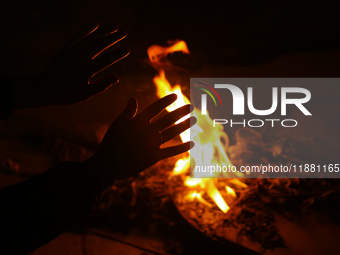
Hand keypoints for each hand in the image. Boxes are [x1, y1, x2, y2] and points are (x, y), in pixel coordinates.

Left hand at [13, 22, 129, 109]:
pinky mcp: (66, 49)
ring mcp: (72, 52)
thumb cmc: (67, 94)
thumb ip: (101, 85)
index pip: (106, 60)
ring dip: (103, 32)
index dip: (117, 54)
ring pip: (90, 39)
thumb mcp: (85, 94)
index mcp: (86, 71)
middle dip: (113, 38)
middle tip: (125, 33)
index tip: (127, 49)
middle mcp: (80, 59)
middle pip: (99, 46)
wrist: (45, 88)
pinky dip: (86, 30)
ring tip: (115, 27)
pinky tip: (95, 24)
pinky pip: (77, 37)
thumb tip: (116, 78)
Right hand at [86, 94, 195, 191]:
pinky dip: (182, 147)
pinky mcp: (154, 157)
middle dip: (181, 112)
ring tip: (194, 119)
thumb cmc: (111, 142)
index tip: (176, 96)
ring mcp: (152, 144)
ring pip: (172, 132)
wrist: (108, 165)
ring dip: (184, 125)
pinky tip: (192, 143)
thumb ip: (128, 111)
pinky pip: (171, 151)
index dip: (166, 101)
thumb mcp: (118, 124)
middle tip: (191, 106)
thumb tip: (133, 98)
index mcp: (138, 121)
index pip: (156, 108)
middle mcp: (147, 131)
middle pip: (168, 119)